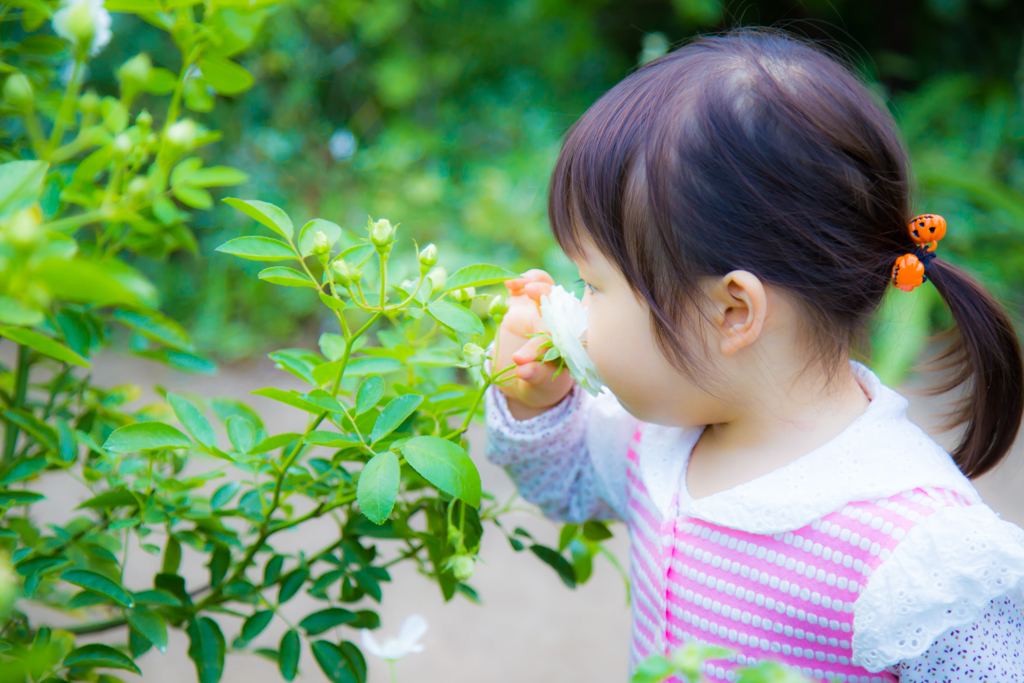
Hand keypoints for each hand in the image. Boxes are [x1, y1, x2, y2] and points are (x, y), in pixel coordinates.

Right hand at [494, 269, 575, 419]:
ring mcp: (539, 311)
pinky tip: (509, 282)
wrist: (521, 380)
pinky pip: (523, 286)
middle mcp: (558, 323)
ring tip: (522, 283)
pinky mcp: (520, 305)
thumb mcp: (539, 387)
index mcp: (569, 343)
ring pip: (546, 287)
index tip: (521, 357)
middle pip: (559, 303)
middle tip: (533, 291)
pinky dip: (518, 280)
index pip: (563, 335)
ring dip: (536, 281)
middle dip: (547, 295)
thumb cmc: (538, 386)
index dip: (547, 339)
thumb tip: (524, 370)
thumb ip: (536, 378)